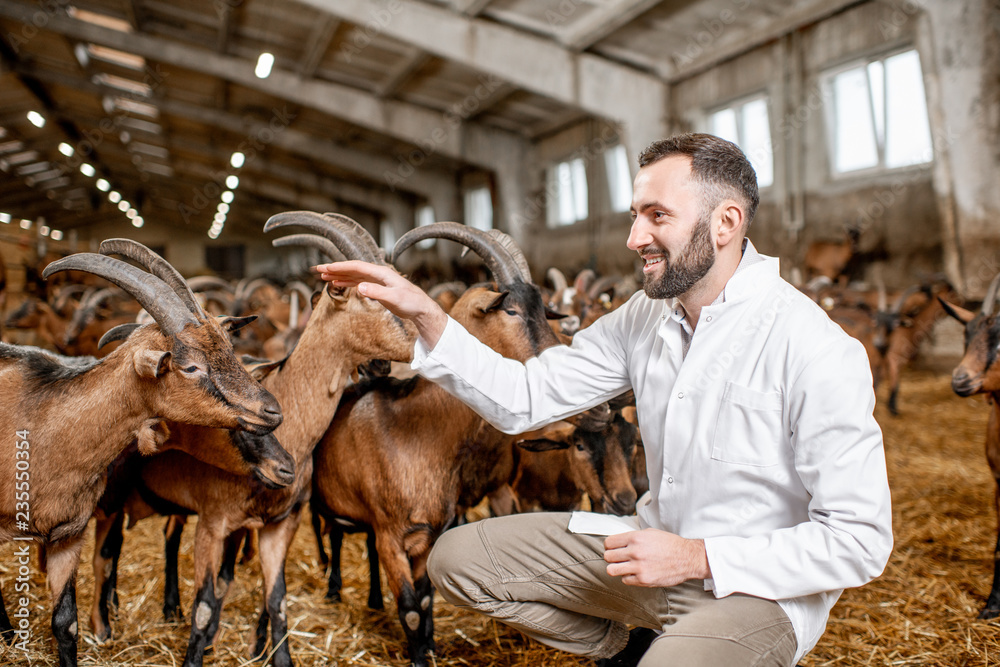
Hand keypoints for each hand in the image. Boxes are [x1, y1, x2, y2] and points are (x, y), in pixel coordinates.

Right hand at [313, 260, 448, 346]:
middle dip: (335, 269)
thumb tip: (360, 287)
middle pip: (352, 269)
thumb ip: (377, 292)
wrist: (421, 309)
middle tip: (318, 270)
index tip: (326, 268)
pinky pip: (358, 282)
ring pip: (354, 275)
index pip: (356, 267)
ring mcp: (377, 280)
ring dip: (339, 275)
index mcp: (381, 273)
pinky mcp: (377, 288)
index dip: (340, 267)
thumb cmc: (411, 303)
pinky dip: (347, 282)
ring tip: (324, 277)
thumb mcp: (394, 298)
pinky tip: (338, 284)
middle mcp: (377, 274)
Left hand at [604, 529, 709, 586]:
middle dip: (612, 557)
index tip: (613, 549)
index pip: (609, 543)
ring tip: (624, 567)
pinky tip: (636, 573)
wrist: (687, 558)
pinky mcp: (643, 580)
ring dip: (616, 568)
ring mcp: (638, 567)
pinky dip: (629, 577)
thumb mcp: (650, 533)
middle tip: (619, 558)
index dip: (609, 546)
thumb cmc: (669, 544)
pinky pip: (625, 580)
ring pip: (612, 570)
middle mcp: (635, 552)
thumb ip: (632, 537)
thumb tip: (618, 542)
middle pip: (608, 556)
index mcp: (635, 537)